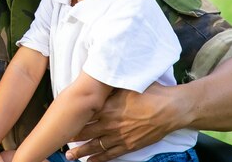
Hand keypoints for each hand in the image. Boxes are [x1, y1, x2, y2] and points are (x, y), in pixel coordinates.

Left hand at [66, 83, 182, 161]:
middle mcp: (110, 123)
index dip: (74, 121)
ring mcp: (119, 136)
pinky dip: (100, 159)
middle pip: (87, 133)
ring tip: (71, 156)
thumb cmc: (150, 94)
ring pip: (96, 146)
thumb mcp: (126, 85)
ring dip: (82, 152)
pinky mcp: (129, 145)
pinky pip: (111, 154)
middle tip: (62, 142)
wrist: (169, 109)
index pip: (85, 116)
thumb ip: (111, 86)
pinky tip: (91, 161)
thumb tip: (100, 79)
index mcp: (108, 107)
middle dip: (73, 139)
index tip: (63, 122)